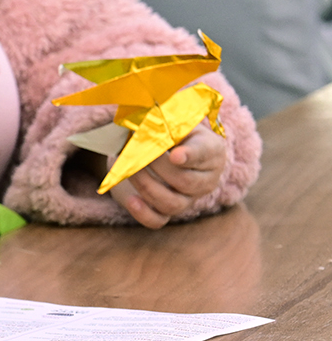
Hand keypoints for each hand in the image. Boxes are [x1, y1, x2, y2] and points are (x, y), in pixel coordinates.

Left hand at [106, 122, 226, 228]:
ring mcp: (187, 199)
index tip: (174, 155)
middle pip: (185, 181)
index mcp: (211, 151)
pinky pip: (158, 221)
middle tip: (136, 151)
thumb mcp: (171, 119)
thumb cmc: (166, 131)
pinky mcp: (165, 212)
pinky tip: (131, 200)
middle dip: (157, 167)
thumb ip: (164, 120)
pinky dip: (143, 213)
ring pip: (172, 203)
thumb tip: (145, 122)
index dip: (190, 155)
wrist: (154, 150)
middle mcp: (205, 179)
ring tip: (129, 169)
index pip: (204, 154)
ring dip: (146, 186)